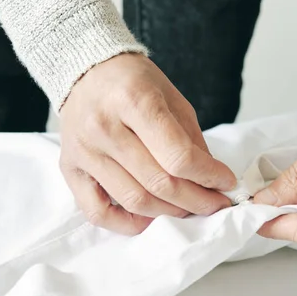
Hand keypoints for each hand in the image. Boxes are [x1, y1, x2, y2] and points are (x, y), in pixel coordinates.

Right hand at [59, 54, 235, 234]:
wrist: (86, 71)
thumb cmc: (134, 82)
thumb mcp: (172, 98)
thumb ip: (192, 140)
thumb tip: (212, 180)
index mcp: (134, 100)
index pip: (179, 156)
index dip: (210, 176)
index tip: (226, 182)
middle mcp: (104, 127)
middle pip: (159, 183)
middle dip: (197, 200)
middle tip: (215, 203)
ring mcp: (84, 151)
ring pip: (135, 201)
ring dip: (171, 212)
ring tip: (189, 208)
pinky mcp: (70, 169)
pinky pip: (97, 212)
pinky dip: (127, 224)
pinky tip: (150, 218)